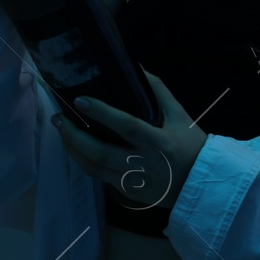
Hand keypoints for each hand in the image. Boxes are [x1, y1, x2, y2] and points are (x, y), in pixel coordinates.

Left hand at [52, 70, 207, 211]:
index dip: (103, 113)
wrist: (200, 184)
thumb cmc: (191, 146)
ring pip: (95, 168)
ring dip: (73, 150)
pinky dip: (84, 162)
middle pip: (101, 153)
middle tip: (60, 118)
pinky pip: (100, 177)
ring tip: (62, 132)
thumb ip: (158, 91)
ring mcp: (135, 181)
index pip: (127, 126)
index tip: (80, 100)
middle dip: (75, 135)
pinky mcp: (129, 192)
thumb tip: (136, 67)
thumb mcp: (180, 115)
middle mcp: (145, 164)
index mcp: (160, 142)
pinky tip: (76, 148)